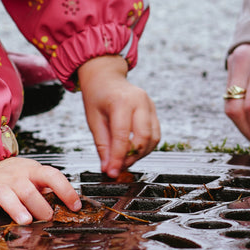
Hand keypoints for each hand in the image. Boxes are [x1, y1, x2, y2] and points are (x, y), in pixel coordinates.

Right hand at [0, 156, 81, 225]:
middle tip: (47, 218)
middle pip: (28, 189)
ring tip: (24, 220)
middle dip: (39, 205)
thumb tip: (72, 207)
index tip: (75, 206)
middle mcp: (14, 178)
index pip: (51, 176)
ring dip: (16, 208)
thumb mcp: (32, 177)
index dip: (65, 190)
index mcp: (31, 172)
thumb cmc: (12, 177)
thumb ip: (47, 190)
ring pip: (6, 194)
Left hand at [78, 55, 159, 177]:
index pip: (123, 136)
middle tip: (118, 167)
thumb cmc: (97, 95)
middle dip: (131, 157)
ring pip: (153, 138)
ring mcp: (149, 104)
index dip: (118, 158)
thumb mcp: (93, 119)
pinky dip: (146, 146)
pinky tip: (133, 150)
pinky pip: (155, 134)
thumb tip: (108, 168)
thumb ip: (102, 145)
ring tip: (124, 159)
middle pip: (142, 138)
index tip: (112, 172)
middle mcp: (140, 101)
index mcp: (121, 101)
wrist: (105, 77)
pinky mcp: (153, 110)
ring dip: (140, 154)